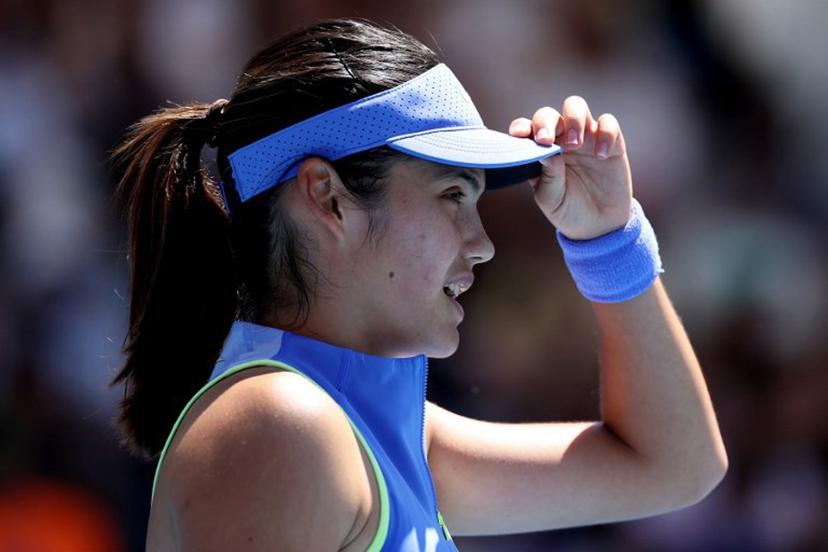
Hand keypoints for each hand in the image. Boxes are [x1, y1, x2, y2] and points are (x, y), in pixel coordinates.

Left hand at [508, 96, 632, 239]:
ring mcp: (585, 138)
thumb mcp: (551, 199)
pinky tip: (601, 156)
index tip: (519, 134)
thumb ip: (548, 175)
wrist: (598, 225)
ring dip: (573, 120)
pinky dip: (605, 134)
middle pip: (549, 114)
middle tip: (546, 140)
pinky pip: (608, 124)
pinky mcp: (610, 142)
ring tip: (574, 144)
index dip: (521, 127)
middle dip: (546, 122)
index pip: (526, 130)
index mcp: (539, 151)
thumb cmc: (568, 210)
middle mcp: (560, 139)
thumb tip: (545, 151)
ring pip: (576, 107)